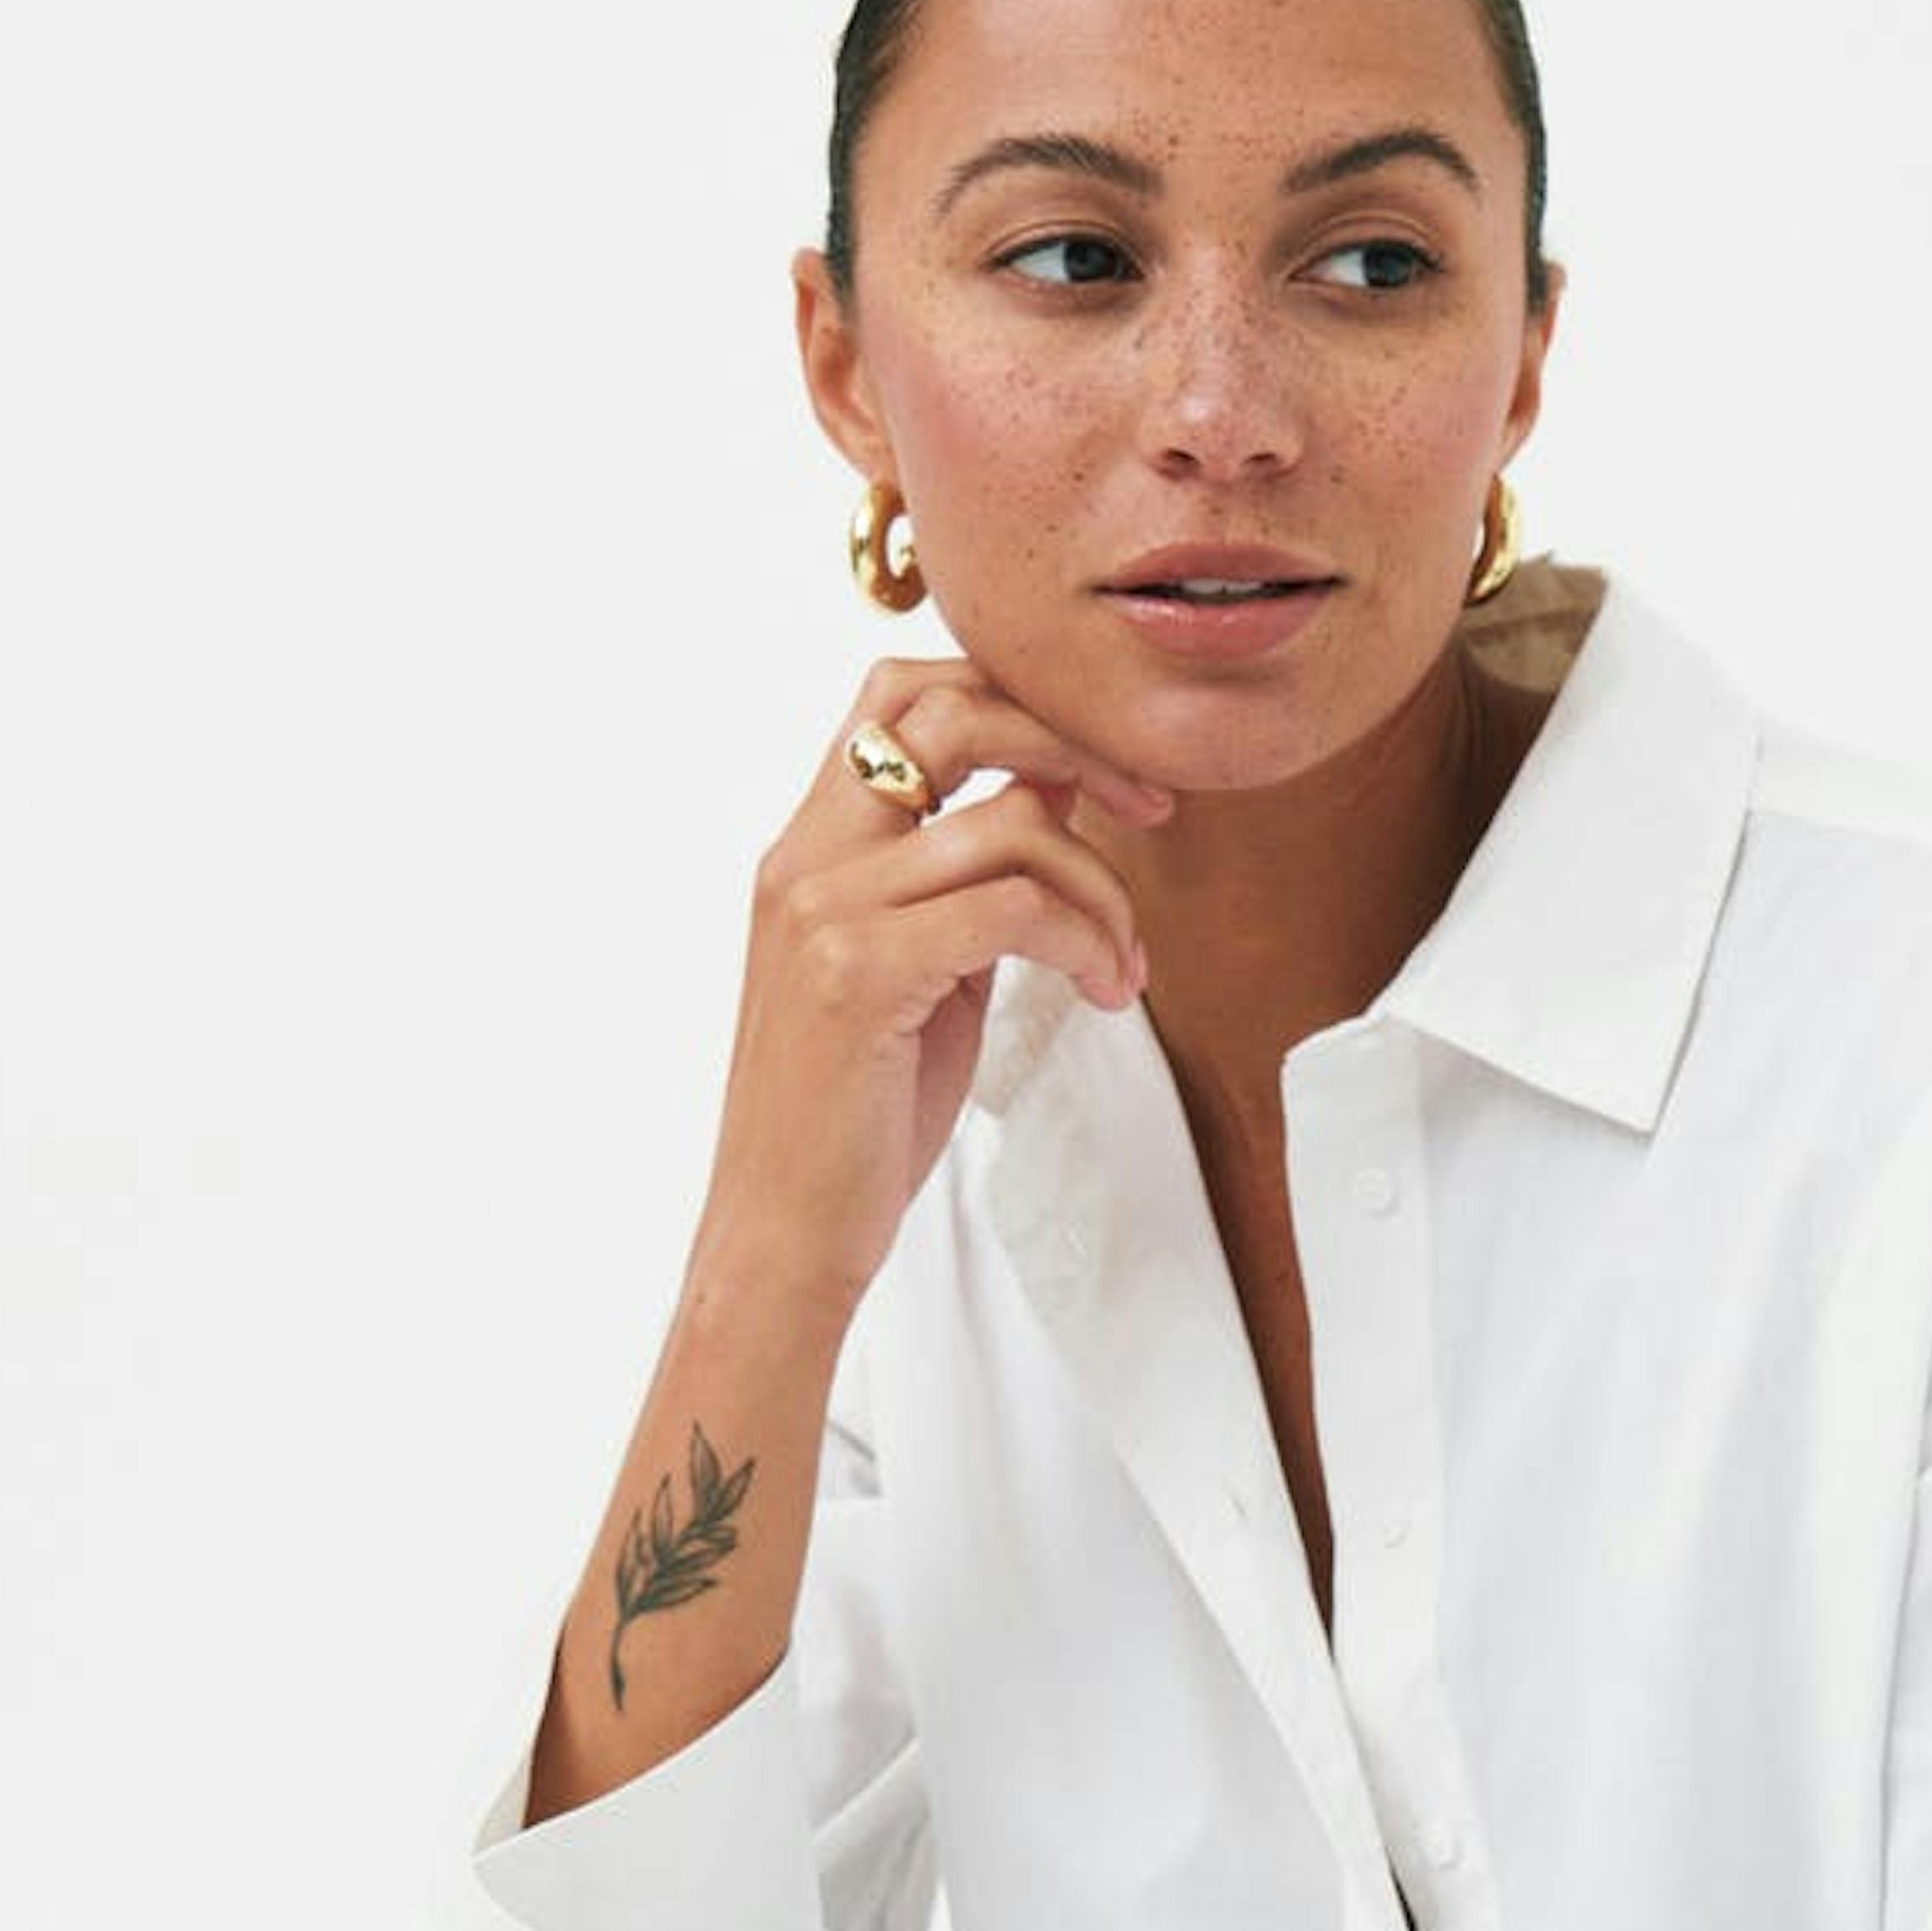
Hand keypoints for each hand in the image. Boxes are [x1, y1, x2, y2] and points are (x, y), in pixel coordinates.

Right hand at [705, 660, 1174, 1324]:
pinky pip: (1014, 907)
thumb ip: (970, 879)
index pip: (904, 695)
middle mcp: (805, 859)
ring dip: (1104, 889)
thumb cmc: (856, 1119)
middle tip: (1150, 808)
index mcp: (809, 848)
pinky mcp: (858, 971)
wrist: (781, 1235)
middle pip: (948, 707)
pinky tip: (1102, 989)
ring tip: (1123, 966)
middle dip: (1072, 740)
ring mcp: (824, 910)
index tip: (1109, 777)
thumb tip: (1052, 791)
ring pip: (1010, 824)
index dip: (1020, 706)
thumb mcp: (925, 971)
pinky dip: (1087, 940)